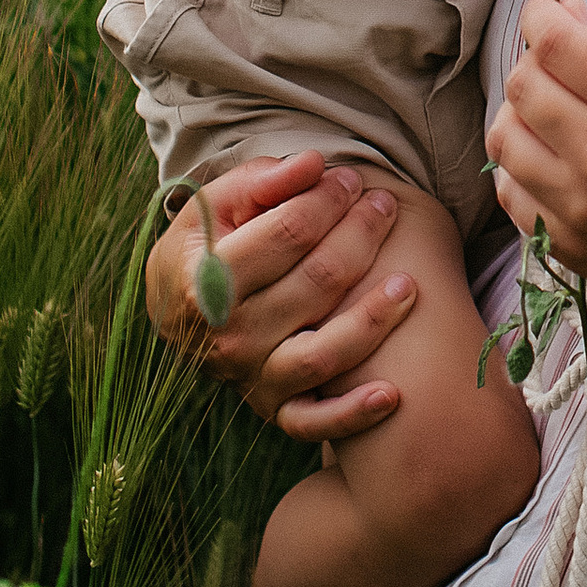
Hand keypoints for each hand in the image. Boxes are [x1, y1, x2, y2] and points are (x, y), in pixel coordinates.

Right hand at [145, 150, 422, 440]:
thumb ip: (263, 180)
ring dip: (373, 319)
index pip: (288, 233)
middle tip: (384, 205)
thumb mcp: (218, 204)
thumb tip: (314, 164)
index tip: (351, 180)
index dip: (328, 200)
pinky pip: (314, 422)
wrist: (178, 313)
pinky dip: (352, 414)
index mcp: (208, 280)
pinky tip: (391, 396)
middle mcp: (230, 335)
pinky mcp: (274, 407)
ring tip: (408, 283)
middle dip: (361, 236)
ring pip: (323, 353)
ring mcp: (252, 376)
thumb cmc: (208, 245)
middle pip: (316, 282)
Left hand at [484, 0, 586, 313]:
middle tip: (556, 60)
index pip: (553, 43)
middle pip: (522, 87)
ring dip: (520, 114)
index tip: (546, 11)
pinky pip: (513, 194)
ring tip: (548, 110)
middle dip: (533, 61)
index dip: (540, 15)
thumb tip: (566, 21)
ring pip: (505, 139)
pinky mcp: (571, 249)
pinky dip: (521, 167)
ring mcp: (580, 209)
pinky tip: (547, 159)